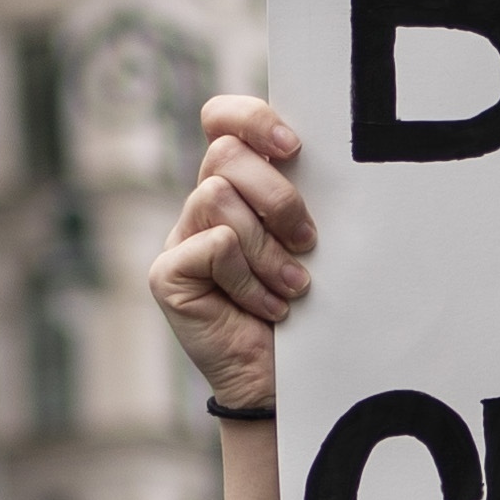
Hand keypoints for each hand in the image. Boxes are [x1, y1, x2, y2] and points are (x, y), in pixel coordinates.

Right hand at [150, 95, 314, 417]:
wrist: (284, 382)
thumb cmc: (307, 309)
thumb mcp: (310, 241)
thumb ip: (303, 196)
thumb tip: (331, 155)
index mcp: (238, 187)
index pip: (223, 120)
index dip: (251, 118)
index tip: (294, 147)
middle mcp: (203, 206)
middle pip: (224, 155)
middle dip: (278, 197)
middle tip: (307, 242)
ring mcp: (180, 239)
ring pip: (219, 198)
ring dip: (267, 249)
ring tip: (291, 287)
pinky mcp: (168, 274)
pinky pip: (214, 246)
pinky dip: (249, 278)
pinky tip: (265, 308)